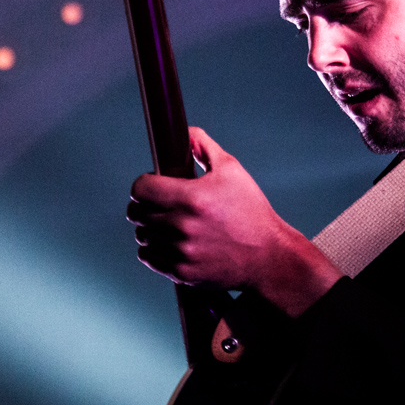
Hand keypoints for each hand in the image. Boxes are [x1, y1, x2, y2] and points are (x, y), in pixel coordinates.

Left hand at [128, 127, 341, 316]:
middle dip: (144, 205)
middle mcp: (183, 225)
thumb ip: (204, 146)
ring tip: (166, 225)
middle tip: (158, 205)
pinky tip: (168, 244)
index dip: (144, 184)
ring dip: (149, 229)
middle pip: (136, 212)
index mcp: (192, 197)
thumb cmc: (251, 211)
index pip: (140, 188)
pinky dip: (153, 250)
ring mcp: (181, 251)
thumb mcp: (232, 171)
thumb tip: (184, 131)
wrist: (268, 257)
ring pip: (142, 236)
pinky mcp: (182, 272)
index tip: (153, 185)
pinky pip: (149, 258)